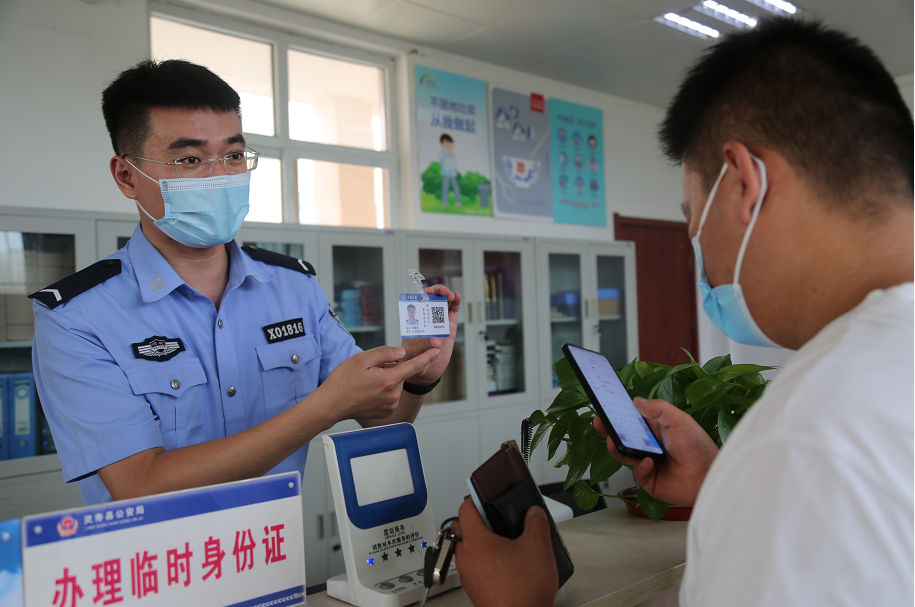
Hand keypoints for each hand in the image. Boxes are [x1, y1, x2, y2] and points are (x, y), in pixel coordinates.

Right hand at [318, 345, 438, 423]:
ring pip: (395, 385)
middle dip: (390, 369)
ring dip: (386, 380)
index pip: (414, 366)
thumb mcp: (361, 359)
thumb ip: (385, 353)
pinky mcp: (386, 412)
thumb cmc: (342, 382)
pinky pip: (391, 395)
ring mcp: (390, 405)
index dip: (426, 357)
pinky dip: (384, 390)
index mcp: (388, 381)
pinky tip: (368, 391)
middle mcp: (392, 395)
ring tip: (366, 382)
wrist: (330, 405)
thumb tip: (402, 353)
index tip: (436, 351)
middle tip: (369, 371)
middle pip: (400, 374)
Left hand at [400, 285, 460, 384]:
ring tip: (449, 295)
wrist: (425, 373)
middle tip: (440, 293)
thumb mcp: (415, 355)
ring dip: (447, 294)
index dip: (422, 295)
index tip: (425, 294)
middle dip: (436, 291)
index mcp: (415, 322)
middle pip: (432, 298)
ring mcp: (438, 322)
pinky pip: (453, 312)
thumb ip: (425, 347)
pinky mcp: (449, 327)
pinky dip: (456, 302)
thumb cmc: (414, 362)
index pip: (418, 302)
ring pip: (443, 302)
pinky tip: (457, 296)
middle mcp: (427, 319)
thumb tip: (436, 341)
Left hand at [451, 498, 556, 606]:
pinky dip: (484, 562)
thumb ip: (536, 523)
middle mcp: (466, 558)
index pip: (465, 510)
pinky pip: (474, 568)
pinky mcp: (476, 590)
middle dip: (475, 522)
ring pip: (466, 551)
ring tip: (502, 542)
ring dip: (480, 543)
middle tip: (492, 518)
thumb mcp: (538, 547)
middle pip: (461, 530)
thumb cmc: (523, 592)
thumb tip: (534, 514)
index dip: (474, 499)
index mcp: (476, 542)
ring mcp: (469, 576)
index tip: (483, 496)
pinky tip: (505, 565)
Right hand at [597, 397, 718, 506]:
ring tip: (616, 441)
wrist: (709, 476)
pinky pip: (636, 471)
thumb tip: (638, 400)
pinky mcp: (648, 479)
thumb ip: (659, 408)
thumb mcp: (680, 420)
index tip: (606, 407)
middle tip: (601, 422)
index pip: (632, 418)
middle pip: (623, 435)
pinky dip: (640, 466)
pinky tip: (649, 462)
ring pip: (623, 453)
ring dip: (618, 446)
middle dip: (609, 429)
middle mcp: (649, 444)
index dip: (618, 413)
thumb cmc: (700, 449)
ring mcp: (647, 461)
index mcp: (656, 428)